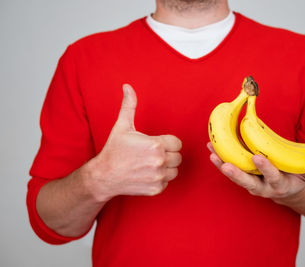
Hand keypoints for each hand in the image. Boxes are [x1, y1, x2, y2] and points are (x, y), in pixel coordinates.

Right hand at [88, 84, 181, 201]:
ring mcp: (158, 177)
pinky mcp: (156, 189)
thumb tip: (127, 86)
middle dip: (167, 154)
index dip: (168, 143)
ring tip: (150, 164)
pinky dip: (160, 179)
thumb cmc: (114, 150)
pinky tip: (147, 174)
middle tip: (151, 154)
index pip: (177, 143)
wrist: (104, 176)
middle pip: (178, 157)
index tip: (156, 144)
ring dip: (166, 167)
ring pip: (174, 170)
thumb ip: (129, 106)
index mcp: (155, 145)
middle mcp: (159, 161)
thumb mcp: (122, 126)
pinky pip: (167, 182)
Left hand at [207, 142, 304, 203]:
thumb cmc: (296, 180)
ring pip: (235, 175)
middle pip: (247, 182)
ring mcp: (250, 183)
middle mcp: (261, 187)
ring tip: (212, 151)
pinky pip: (230, 169)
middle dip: (236, 174)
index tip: (258, 157)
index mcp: (278, 185)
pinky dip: (220, 160)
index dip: (266, 168)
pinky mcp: (242, 177)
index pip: (272, 178)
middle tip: (225, 164)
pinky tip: (212, 148)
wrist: (285, 191)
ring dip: (223, 164)